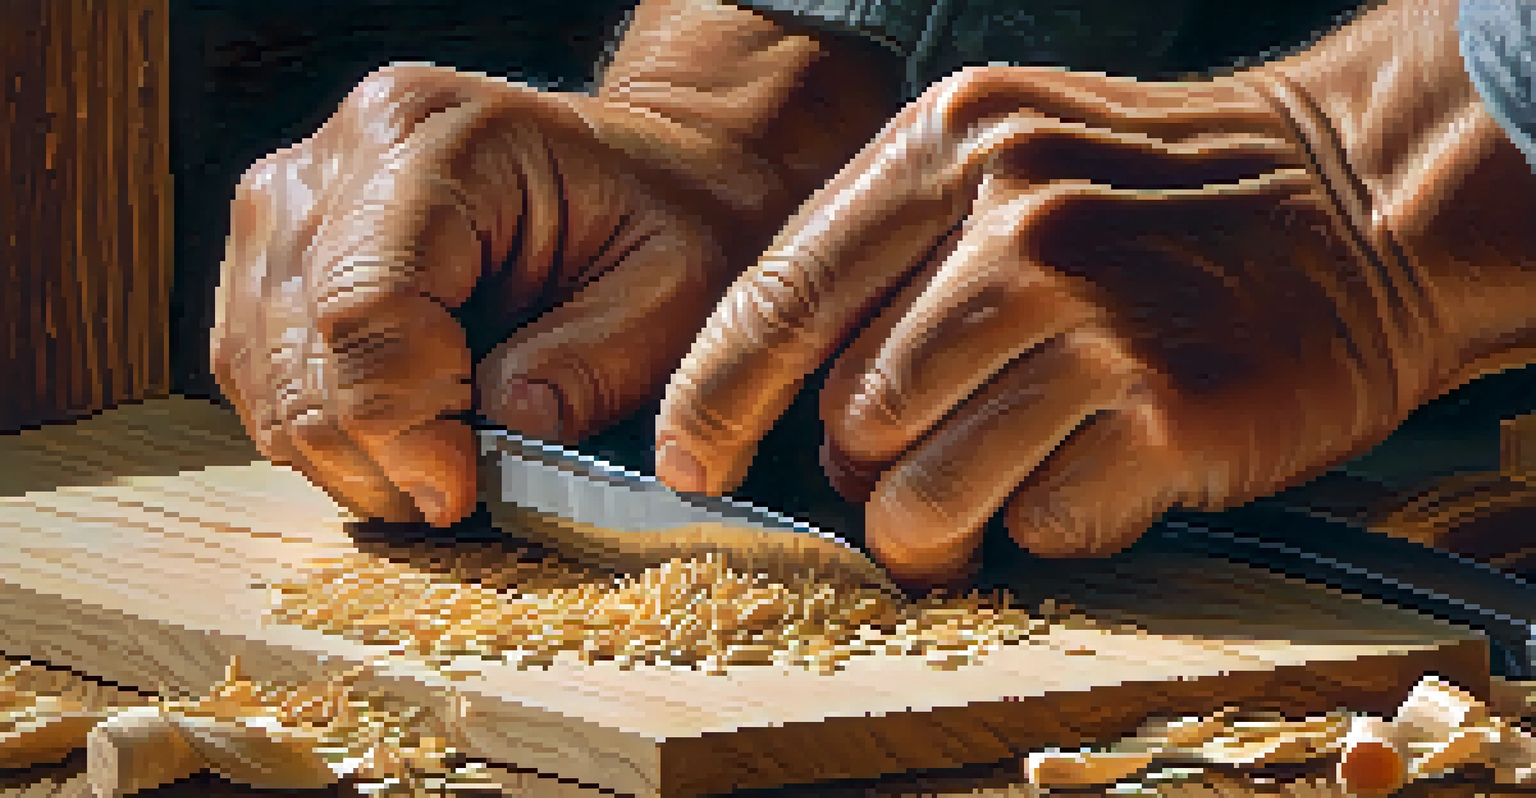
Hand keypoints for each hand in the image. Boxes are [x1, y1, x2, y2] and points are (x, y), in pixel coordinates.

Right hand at [211, 0, 900, 525]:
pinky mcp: (275, 250)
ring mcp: (294, 198)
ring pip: (264, 371)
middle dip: (375, 455)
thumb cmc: (667, 221)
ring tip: (436, 469)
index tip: (459, 492)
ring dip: (344, 453)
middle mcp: (342, 155)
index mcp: (440, 138)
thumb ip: (596, 366)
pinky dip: (319, 430)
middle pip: (302, 347)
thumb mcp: (677, 293)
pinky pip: (259, 369)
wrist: (642, 174)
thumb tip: (507, 436)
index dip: (400, 422)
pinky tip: (398, 439)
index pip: (367, 303)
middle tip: (456, 498)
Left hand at [655, 0, 1535, 587]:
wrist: (1358, 202)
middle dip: (864, 469)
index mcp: (950, 146)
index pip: (780, 297)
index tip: (694, 463)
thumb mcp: (1009, 158)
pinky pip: (1041, 525)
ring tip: (983, 497)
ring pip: (924, 492)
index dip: (715, 399)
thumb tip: (796, 404)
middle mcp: (1013, 226)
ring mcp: (1095, 320)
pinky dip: (1052, 520)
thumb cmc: (1158, 196)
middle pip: (852, 416)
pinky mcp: (1167, 413)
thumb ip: (893, 253)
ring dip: (936, 522)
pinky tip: (1098, 465)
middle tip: (912, 465)